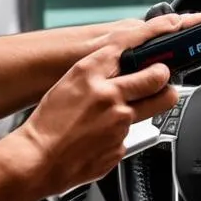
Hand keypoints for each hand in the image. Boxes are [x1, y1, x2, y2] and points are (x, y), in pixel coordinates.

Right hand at [14, 12, 200, 196]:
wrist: (37, 160)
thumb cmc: (47, 124)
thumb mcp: (68, 85)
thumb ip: (98, 74)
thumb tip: (125, 70)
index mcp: (90, 74)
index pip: (129, 48)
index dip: (150, 41)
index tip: (162, 40)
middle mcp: (109, 95)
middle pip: (158, 79)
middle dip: (164, 78)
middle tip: (160, 80)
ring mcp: (119, 123)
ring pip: (150, 110)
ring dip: (141, 110)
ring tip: (113, 117)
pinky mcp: (122, 147)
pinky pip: (130, 136)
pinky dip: (119, 136)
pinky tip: (99, 138)